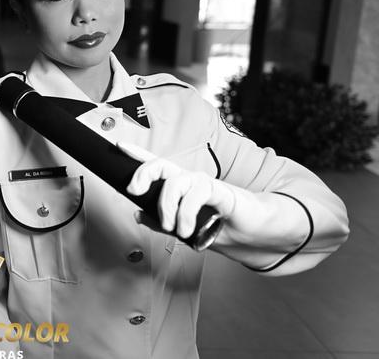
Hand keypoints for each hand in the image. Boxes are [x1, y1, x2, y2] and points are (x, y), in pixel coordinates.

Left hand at [119, 141, 236, 238]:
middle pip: (162, 165)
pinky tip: (187, 229)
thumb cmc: (224, 227)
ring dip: (167, 207)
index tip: (118, 146)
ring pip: (175, 182)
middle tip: (134, 191)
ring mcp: (206, 185)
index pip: (157, 166)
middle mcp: (191, 182)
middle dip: (143, 173)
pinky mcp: (221, 191)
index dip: (137, 155)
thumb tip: (137, 215)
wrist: (259, 233)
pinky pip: (197, 192)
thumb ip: (162, 222)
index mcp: (181, 188)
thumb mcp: (186, 228)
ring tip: (173, 228)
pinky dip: (186, 213)